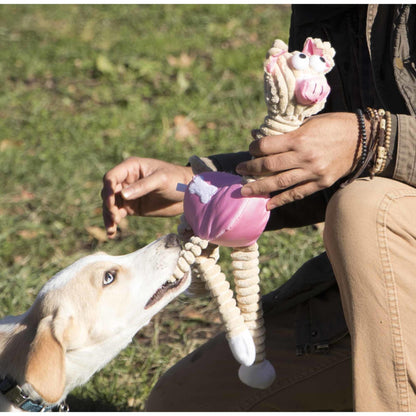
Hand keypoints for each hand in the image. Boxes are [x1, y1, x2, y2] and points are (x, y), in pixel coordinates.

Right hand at [101, 157, 192, 237]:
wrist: (188, 194)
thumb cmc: (176, 180)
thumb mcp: (161, 180)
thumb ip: (142, 186)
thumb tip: (122, 195)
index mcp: (131, 168)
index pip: (111, 177)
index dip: (108, 189)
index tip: (111, 202)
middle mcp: (126, 180)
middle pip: (108, 192)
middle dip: (108, 204)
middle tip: (115, 216)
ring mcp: (128, 194)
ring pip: (110, 205)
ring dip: (108, 216)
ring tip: (112, 228)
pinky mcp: (132, 207)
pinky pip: (118, 214)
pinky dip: (113, 223)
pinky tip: (112, 233)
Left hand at [236, 112, 366, 209]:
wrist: (364, 139)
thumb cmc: (335, 125)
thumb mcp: (310, 122)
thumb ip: (287, 132)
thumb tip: (262, 139)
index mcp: (300, 138)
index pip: (267, 146)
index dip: (254, 148)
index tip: (250, 149)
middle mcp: (304, 157)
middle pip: (269, 166)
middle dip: (250, 169)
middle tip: (238, 171)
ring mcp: (313, 172)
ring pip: (279, 183)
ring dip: (259, 188)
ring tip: (244, 191)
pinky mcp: (320, 183)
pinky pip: (297, 194)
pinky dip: (281, 200)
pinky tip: (267, 205)